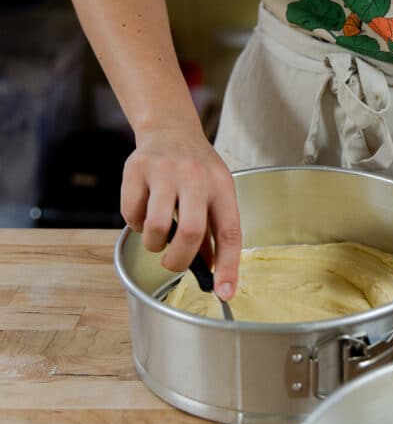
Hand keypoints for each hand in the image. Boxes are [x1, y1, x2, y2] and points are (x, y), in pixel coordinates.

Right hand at [120, 126, 241, 299]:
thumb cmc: (197, 170)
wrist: (170, 129)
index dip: (228, 266)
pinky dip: (136, 224)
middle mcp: (195, 177)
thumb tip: (212, 273)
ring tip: (159, 233)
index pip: (230, 232)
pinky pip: (131, 215)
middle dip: (180, 260)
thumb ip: (213, 231)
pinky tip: (144, 210)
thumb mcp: (216, 193)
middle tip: (174, 263)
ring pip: (157, 228)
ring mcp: (165, 172)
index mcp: (222, 187)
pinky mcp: (136, 170)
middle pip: (191, 233)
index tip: (224, 293)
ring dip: (155, 243)